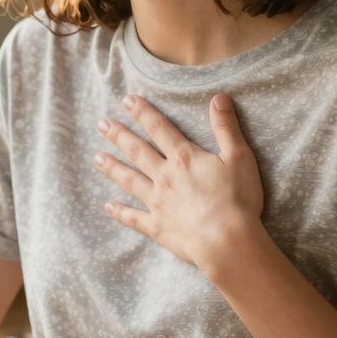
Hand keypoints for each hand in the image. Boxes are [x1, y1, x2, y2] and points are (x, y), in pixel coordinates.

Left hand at [93, 93, 263, 273]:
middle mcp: (165, 177)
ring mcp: (158, 202)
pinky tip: (108, 206)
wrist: (226, 241)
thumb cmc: (237, 199)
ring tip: (97, 158)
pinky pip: (133, 217)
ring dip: (113, 168)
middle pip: (138, 152)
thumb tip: (219, 97)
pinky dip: (120, 212)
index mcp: (184, 158)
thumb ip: (226, 127)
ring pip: (130, 180)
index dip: (143, 113)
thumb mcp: (239, 157)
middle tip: (102, 124)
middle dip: (119, 136)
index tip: (127, 100)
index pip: (159, 129)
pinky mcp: (157, 226)